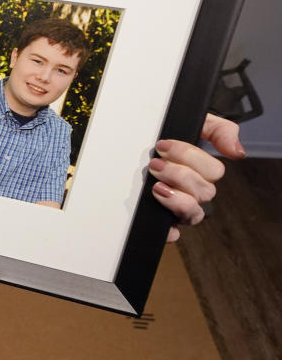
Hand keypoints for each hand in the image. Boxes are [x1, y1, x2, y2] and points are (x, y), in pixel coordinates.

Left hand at [149, 113, 244, 241]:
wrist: (121, 150)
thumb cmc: (159, 140)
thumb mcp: (191, 125)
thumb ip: (219, 130)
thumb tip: (238, 152)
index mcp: (201, 171)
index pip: (214, 171)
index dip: (191, 157)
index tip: (163, 146)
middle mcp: (193, 192)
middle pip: (205, 192)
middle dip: (179, 175)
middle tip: (155, 165)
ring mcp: (179, 210)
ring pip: (194, 214)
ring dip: (176, 198)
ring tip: (154, 185)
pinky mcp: (162, 224)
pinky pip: (172, 234)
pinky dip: (167, 229)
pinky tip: (156, 212)